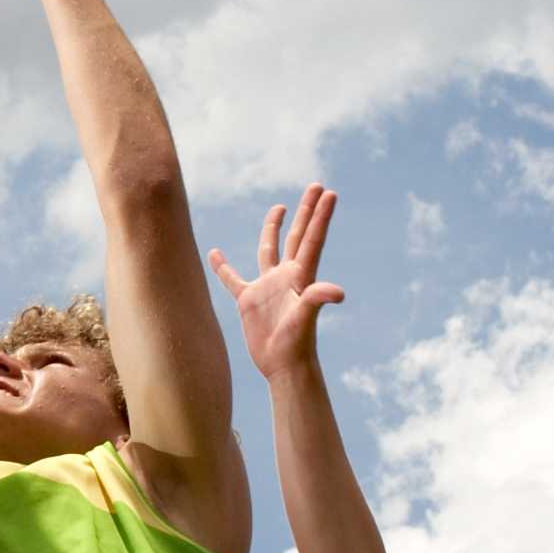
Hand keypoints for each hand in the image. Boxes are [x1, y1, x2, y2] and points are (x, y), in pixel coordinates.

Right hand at [208, 186, 344, 379]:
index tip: (328, 192)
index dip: (320, 215)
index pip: (311, 239)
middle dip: (306, 211)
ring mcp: (267, 287)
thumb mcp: (306, 319)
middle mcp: (286, 276)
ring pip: (269, 250)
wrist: (283, 366)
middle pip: (296, 236)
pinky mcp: (249, 301)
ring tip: (280, 207)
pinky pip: (233, 279)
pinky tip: (214, 254)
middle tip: (316, 186)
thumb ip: (317, 299)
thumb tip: (338, 292)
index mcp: (301, 276)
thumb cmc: (297, 344)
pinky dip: (223, 267)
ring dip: (274, 229)